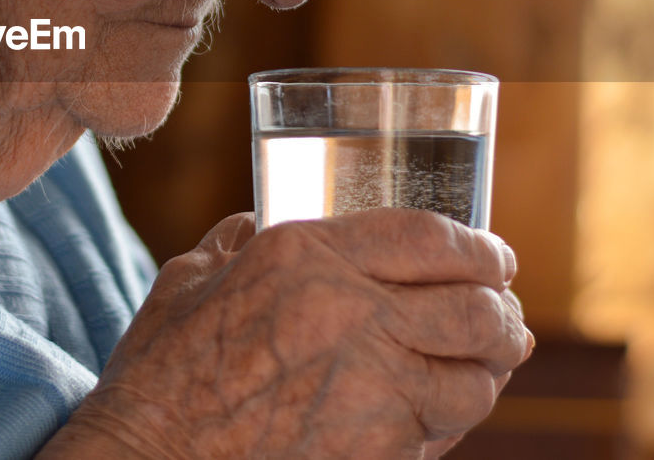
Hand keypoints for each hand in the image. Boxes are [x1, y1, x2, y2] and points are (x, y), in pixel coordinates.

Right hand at [40, 208, 532, 458]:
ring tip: (486, 362)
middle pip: (476, 308)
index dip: (481, 248)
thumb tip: (264, 219)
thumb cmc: (162, 371)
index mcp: (306, 257)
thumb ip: (240, 238)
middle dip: (502, 310)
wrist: (149, 459)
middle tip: (503, 314)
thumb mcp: (192, 276)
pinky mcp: (375, 453)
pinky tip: (439, 409)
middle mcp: (351, 315)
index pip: (432, 239)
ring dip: (489, 369)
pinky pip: (443, 432)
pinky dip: (452, 419)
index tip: (495, 258)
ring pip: (476, 378)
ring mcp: (370, 391)